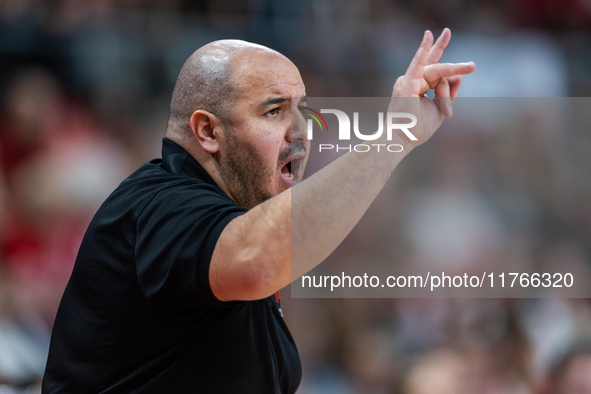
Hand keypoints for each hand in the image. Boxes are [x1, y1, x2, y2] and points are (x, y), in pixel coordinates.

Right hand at [389, 28, 474, 147]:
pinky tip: (429, 36)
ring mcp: (409, 80)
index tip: (469, 68)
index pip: (439, 74)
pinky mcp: (407, 82)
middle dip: (447, 56)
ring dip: (448, 83)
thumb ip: (449, 92)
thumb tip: (459, 76)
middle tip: (457, 44)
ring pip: (436, 72)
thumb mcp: (440, 108)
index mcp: (419, 86)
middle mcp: (413, 80)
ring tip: (468, 71)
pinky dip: (423, 50)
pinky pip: (418, 64)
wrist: (403, 138)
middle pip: (437, 69)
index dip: (452, 73)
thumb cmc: (417, 127)